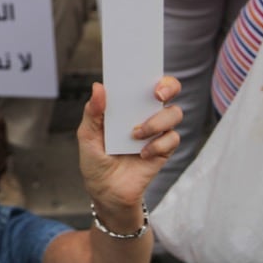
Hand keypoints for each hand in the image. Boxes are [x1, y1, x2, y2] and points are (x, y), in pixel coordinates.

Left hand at [76, 78, 180, 210]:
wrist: (106, 191)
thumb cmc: (96, 160)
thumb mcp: (87, 135)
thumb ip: (93, 112)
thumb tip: (98, 86)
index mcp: (127, 104)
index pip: (144, 79)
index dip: (149, 70)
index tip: (145, 71)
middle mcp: (145, 113)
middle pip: (171, 89)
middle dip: (169, 86)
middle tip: (156, 95)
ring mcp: (157, 130)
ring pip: (174, 113)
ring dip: (156, 122)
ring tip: (136, 135)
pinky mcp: (165, 149)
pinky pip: (172, 139)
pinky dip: (157, 145)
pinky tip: (142, 154)